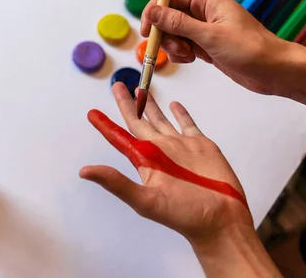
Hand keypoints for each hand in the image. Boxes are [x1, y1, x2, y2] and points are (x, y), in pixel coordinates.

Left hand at [80, 82, 252, 244]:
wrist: (220, 220)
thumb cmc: (184, 215)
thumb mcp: (146, 200)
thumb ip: (116, 183)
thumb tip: (85, 172)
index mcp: (145, 161)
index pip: (120, 137)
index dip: (105, 125)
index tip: (91, 113)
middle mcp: (160, 150)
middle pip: (138, 120)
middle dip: (127, 103)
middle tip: (116, 85)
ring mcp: (180, 146)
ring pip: (160, 118)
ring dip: (150, 104)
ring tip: (140, 88)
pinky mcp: (201, 145)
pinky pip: (187, 124)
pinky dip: (181, 113)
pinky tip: (174, 104)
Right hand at [140, 0, 292, 94]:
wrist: (273, 70)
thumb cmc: (249, 49)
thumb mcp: (209, 36)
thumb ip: (178, 23)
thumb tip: (152, 11)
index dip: (154, 11)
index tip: (147, 31)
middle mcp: (204, 9)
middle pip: (168, 15)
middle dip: (165, 34)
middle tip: (176, 49)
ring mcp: (204, 26)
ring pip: (173, 32)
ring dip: (173, 46)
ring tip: (189, 56)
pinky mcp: (205, 42)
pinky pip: (182, 44)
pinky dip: (181, 54)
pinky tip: (193, 60)